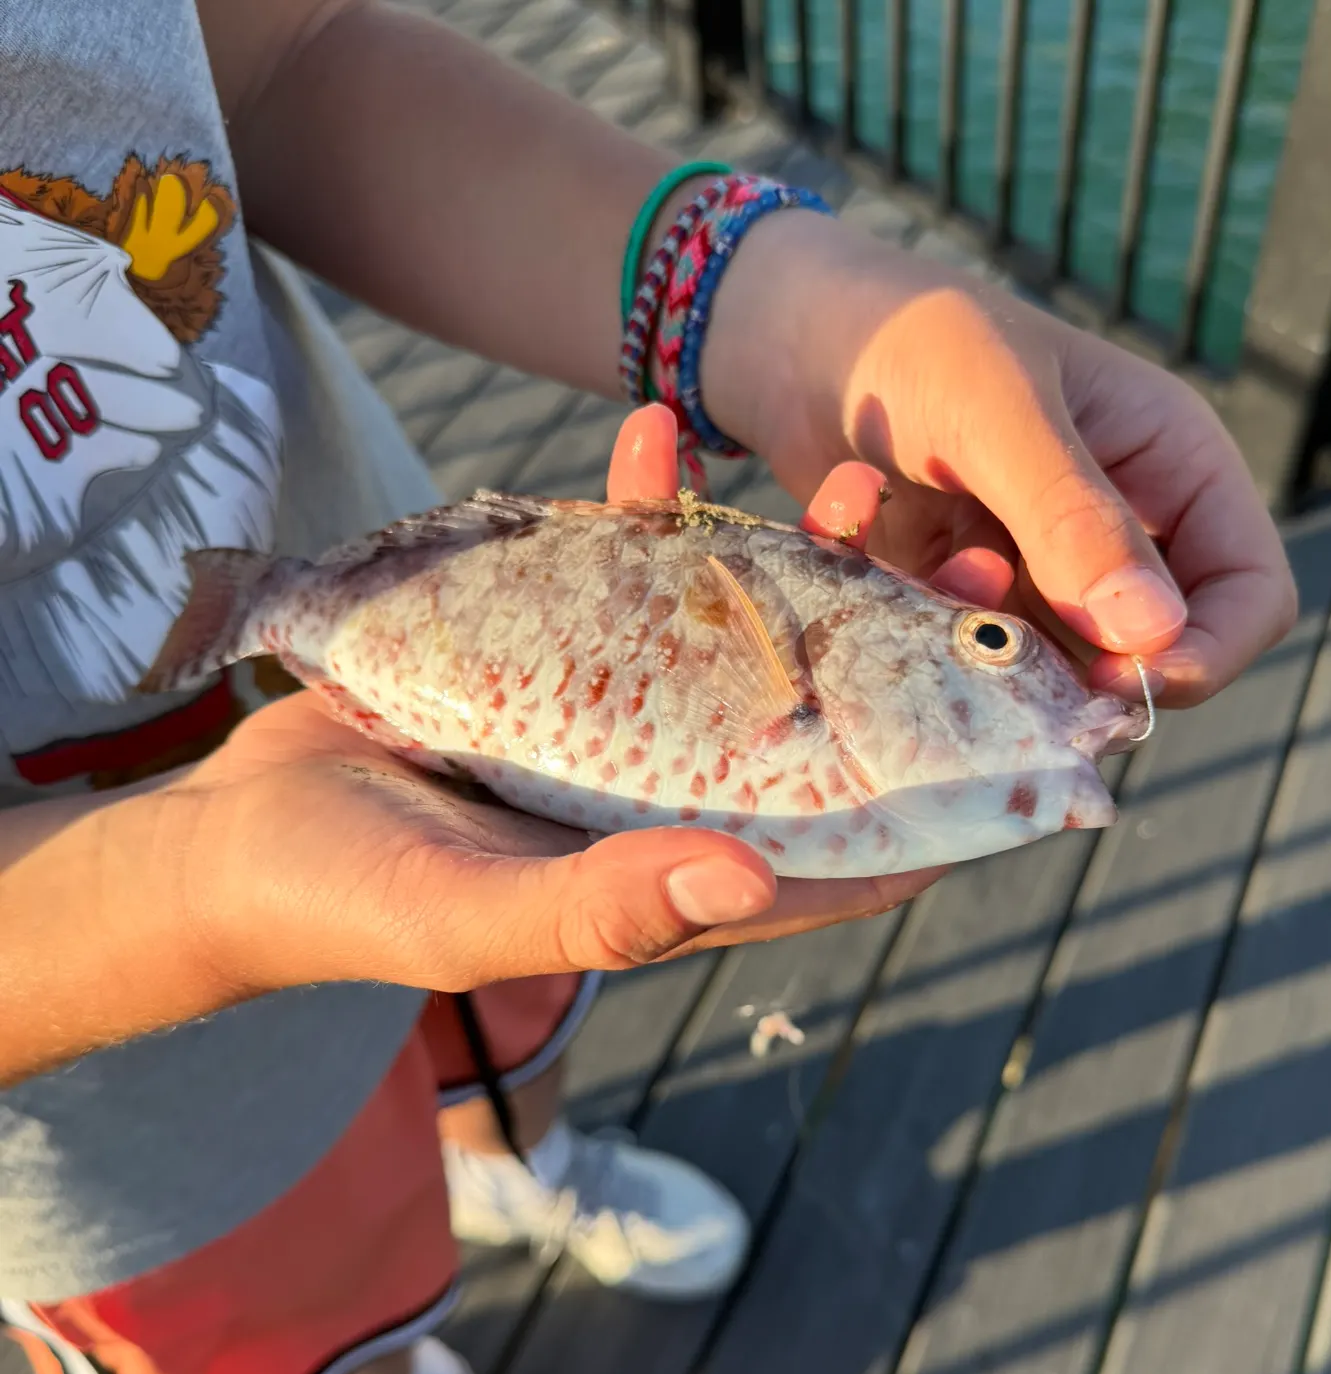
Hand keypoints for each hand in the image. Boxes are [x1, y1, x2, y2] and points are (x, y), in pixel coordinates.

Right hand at [149, 416, 944, 1022]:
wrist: (241, 834)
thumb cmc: (353, 899)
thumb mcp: (471, 917)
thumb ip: (601, 908)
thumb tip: (745, 872)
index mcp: (683, 872)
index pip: (851, 850)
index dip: (944, 801)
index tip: (1021, 730)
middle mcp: (675, 791)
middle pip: (820, 722)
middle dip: (895, 650)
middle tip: (961, 563)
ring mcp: (622, 714)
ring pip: (740, 630)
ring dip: (797, 558)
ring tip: (849, 484)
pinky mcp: (559, 649)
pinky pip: (622, 569)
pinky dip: (641, 502)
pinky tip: (655, 432)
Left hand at [703, 217, 1297, 707]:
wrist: (800, 338)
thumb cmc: (918, 340)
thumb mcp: (1000, 411)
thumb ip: (1070, 515)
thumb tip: (1152, 631)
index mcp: (1169, 469)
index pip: (1249, 592)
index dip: (1204, 653)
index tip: (1122, 685)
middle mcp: (1115, 531)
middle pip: (1137, 652)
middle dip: (1058, 655)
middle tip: (977, 602)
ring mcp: (1033, 572)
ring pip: (1035, 663)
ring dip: (965, 624)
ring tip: (917, 544)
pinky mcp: (958, 596)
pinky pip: (948, 643)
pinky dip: (897, 596)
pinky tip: (856, 504)